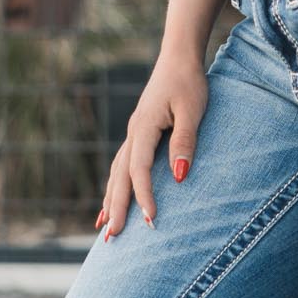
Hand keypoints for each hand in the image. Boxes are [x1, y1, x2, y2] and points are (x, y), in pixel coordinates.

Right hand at [98, 48, 207, 237]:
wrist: (178, 58)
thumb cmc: (189, 83)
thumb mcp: (193, 111)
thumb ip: (186, 142)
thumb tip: (180, 177)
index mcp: (144, 128)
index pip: (139, 170)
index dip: (144, 197)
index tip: (152, 221)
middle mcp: (133, 133)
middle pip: (120, 177)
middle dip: (115, 209)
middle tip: (111, 239)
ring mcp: (133, 134)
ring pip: (116, 174)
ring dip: (110, 201)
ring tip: (104, 229)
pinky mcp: (138, 134)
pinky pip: (121, 167)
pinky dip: (115, 187)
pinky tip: (111, 202)